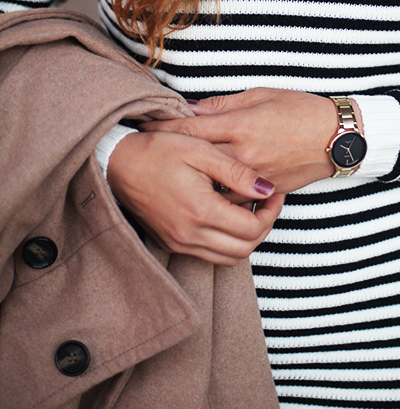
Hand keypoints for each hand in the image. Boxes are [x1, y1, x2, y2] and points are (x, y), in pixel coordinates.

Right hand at [107, 130, 283, 264]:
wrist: (117, 162)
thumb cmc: (158, 150)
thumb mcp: (201, 150)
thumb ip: (237, 172)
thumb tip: (267, 188)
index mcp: (200, 210)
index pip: (251, 229)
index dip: (271, 212)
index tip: (273, 193)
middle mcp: (189, 235)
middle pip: (244, 249)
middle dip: (263, 228)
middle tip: (267, 203)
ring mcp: (178, 243)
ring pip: (228, 258)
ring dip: (246, 238)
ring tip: (249, 209)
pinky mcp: (170, 243)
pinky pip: (208, 255)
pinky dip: (225, 242)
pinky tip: (226, 216)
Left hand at [140, 88, 354, 193]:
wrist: (339, 138)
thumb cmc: (300, 109)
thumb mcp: (261, 95)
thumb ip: (222, 105)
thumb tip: (191, 108)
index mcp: (240, 126)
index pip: (191, 128)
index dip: (163, 126)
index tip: (142, 125)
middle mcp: (243, 155)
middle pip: (194, 160)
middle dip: (170, 154)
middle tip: (146, 151)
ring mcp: (254, 177)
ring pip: (210, 187)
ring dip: (191, 181)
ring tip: (170, 175)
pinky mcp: (265, 192)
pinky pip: (232, 200)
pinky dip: (217, 195)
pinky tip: (204, 190)